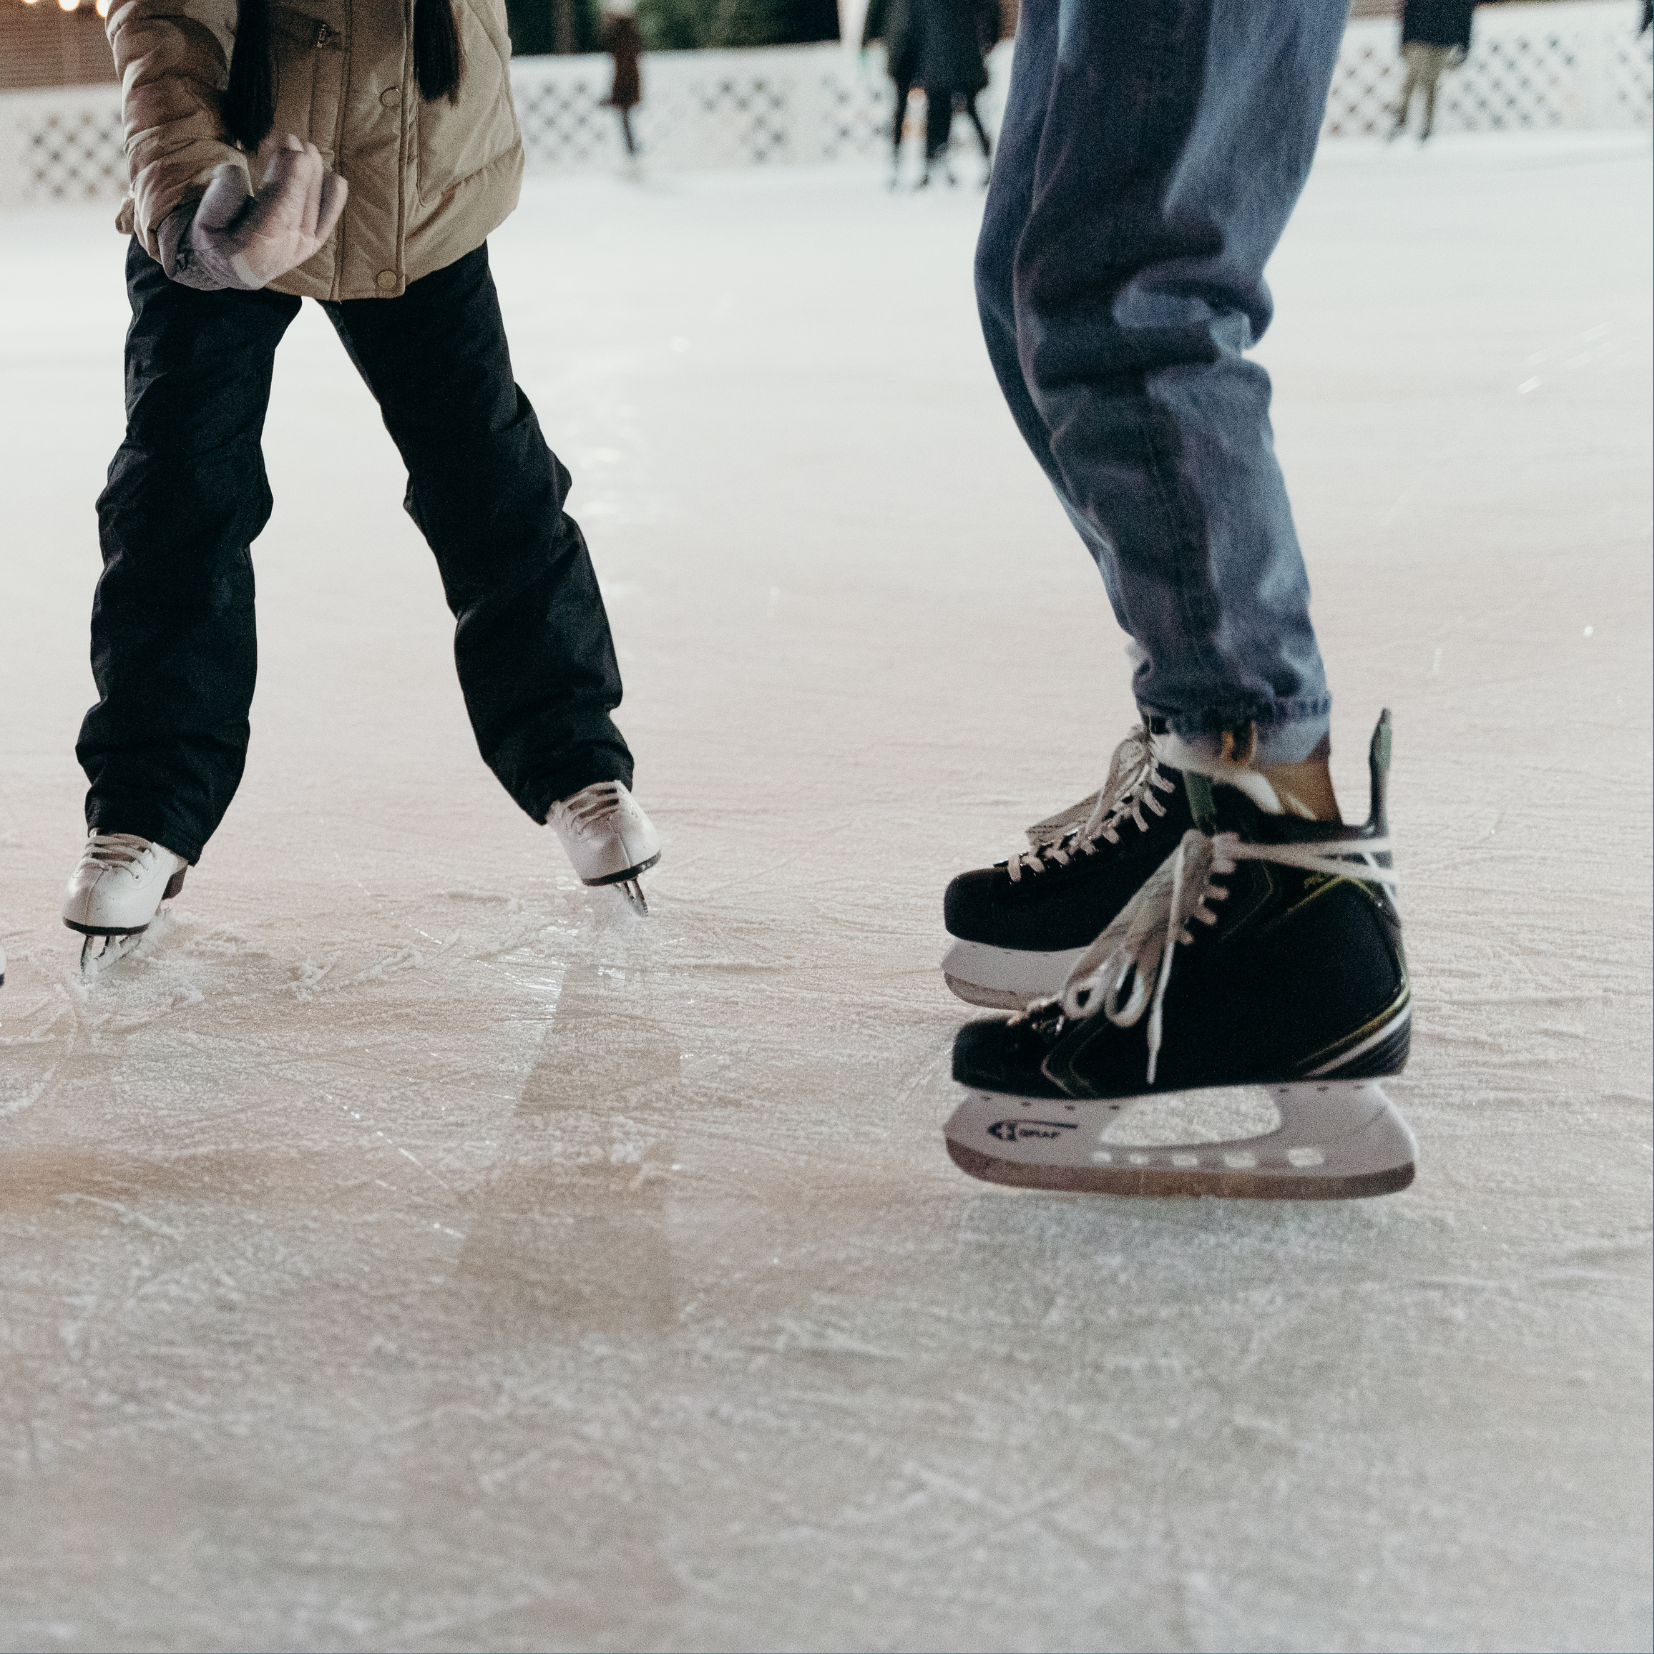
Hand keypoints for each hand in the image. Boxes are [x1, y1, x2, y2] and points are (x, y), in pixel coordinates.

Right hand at [160, 135, 347, 291]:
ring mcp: (301, 248)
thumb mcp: (205, 223)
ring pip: (313, 210)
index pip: (277, 214)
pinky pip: (327, 222)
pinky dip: (333, 200)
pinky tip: (336, 178)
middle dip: (298, 171)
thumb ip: (220, 201)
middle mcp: (284, 252)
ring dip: (312, 176)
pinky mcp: (311, 242)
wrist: (232, 267)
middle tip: (292, 139)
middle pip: (298, 207)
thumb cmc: (214, 238)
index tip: (295, 155)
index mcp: (254, 251)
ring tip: (304, 146)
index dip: (289, 184)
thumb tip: (237, 171)